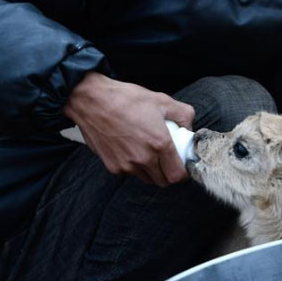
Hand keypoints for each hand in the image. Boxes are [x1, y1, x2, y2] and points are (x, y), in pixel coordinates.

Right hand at [64, 72, 194, 185]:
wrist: (92, 101)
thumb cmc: (126, 99)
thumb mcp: (162, 100)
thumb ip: (183, 114)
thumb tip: (189, 127)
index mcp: (159, 144)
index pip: (177, 175)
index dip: (183, 174)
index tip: (183, 167)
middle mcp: (143, 159)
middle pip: (162, 181)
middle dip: (168, 173)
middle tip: (168, 159)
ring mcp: (126, 165)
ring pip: (146, 178)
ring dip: (151, 170)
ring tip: (149, 151)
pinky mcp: (112, 166)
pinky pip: (129, 172)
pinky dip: (134, 166)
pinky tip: (132, 148)